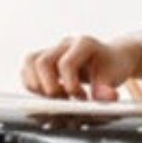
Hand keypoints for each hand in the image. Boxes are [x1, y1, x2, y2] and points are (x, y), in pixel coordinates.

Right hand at [20, 36, 141, 100]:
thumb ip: (107, 89)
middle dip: (50, 87)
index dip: (70, 86)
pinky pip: (27, 68)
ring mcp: (53, 50)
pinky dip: (32, 84)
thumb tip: (107, 97)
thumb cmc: (112, 67)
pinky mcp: (44, 58)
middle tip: (65, 99)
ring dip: (37, 84)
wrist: (112, 59)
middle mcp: (65, 44)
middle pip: (41, 61)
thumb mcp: (114, 78)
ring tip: (56, 96)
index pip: (66, 64)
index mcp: (84, 44)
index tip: (82, 98)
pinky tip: (49, 94)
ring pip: (29, 61)